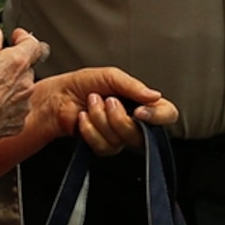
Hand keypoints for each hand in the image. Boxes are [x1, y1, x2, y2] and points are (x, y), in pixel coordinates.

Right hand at [0, 25, 45, 149]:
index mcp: (16, 62)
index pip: (33, 44)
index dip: (24, 38)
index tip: (16, 38)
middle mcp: (25, 84)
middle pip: (25, 68)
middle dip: (12, 66)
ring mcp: (22, 106)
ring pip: (21, 90)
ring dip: (9, 87)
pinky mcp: (16, 123)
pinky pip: (15, 110)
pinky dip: (6, 107)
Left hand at [28, 67, 174, 155]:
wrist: (57, 96)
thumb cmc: (83, 84)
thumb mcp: (110, 76)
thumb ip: (133, 86)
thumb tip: (155, 96)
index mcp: (142, 102)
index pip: (167, 114)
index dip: (157, 116)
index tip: (139, 111)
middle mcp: (134, 122)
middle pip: (141, 134)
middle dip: (118, 117)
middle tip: (107, 100)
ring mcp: (119, 137)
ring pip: (120, 140)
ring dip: (100, 119)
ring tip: (90, 104)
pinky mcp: (102, 147)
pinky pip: (103, 147)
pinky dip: (89, 130)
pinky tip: (83, 118)